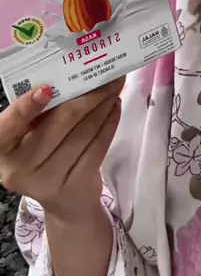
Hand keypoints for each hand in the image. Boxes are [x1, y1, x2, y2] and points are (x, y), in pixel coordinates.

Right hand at [0, 77, 123, 221]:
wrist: (63, 202)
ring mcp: (48, 181)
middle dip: (86, 94)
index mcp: (3, 149)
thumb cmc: (43, 156)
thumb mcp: (30, 136)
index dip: (25, 107)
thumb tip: (71, 76)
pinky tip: (114, 107)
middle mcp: (19, 168)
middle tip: (104, 73)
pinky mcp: (76, 187)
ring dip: (102, 104)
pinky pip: (97, 147)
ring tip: (113, 86)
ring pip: (83, 132)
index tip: (46, 88)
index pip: (7, 127)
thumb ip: (40, 112)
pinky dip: (109, 123)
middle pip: (59, 123)